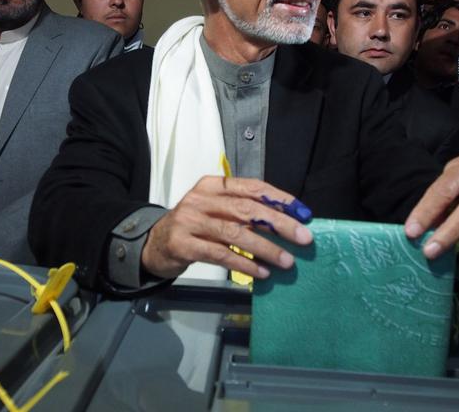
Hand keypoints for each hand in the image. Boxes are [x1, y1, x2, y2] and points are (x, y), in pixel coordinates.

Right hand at [141, 176, 313, 279]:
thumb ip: (244, 210)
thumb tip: (287, 223)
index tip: (303, 213)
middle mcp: (200, 199)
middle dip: (279, 224)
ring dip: (265, 248)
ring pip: (235, 234)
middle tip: (303, 238)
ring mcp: (190, 221)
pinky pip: (220, 254)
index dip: (280, 199)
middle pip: (246, 209)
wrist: (155, 244)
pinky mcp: (183, 245)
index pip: (252, 187)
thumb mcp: (216, 209)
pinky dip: (244, 264)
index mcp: (213, 185)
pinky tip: (261, 272)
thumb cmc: (195, 226)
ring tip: (286, 261)